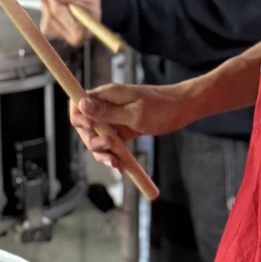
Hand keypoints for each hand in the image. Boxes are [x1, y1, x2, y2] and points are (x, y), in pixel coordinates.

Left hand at [35, 0, 99, 45]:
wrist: (104, 11)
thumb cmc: (99, 3)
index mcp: (80, 31)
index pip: (58, 12)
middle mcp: (72, 38)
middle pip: (51, 16)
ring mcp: (65, 37)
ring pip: (47, 18)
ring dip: (45, 2)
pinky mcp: (60, 33)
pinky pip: (48, 20)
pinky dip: (47, 7)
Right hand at [70, 82, 199, 167]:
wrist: (183, 109)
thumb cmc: (161, 108)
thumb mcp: (134, 113)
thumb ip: (107, 112)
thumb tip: (81, 105)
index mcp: (107, 95)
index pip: (78, 103)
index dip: (77, 118)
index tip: (88, 129)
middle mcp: (107, 105)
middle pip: (85, 126)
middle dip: (92, 141)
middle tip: (109, 149)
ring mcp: (114, 118)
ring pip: (97, 138)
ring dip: (102, 153)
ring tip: (116, 163)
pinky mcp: (122, 129)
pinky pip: (110, 145)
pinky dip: (113, 156)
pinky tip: (120, 167)